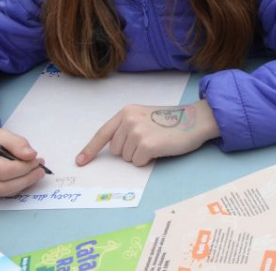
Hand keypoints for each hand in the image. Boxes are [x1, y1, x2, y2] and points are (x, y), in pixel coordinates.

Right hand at [0, 124, 45, 197]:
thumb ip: (16, 143)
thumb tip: (31, 156)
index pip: (3, 171)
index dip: (24, 168)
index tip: (37, 160)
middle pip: (3, 186)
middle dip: (27, 179)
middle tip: (41, 169)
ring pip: (3, 193)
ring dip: (23, 184)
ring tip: (35, 172)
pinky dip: (15, 187)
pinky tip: (23, 177)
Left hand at [77, 100, 219, 167]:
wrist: (194, 119)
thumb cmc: (171, 121)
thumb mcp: (145, 116)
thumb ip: (127, 126)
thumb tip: (115, 147)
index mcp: (126, 112)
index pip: (103, 133)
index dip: (90, 149)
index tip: (80, 161)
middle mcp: (129, 120)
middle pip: (115, 150)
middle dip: (128, 150)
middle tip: (148, 140)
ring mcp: (137, 132)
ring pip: (126, 158)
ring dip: (139, 155)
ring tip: (156, 143)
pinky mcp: (147, 145)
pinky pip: (137, 163)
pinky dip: (147, 160)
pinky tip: (159, 149)